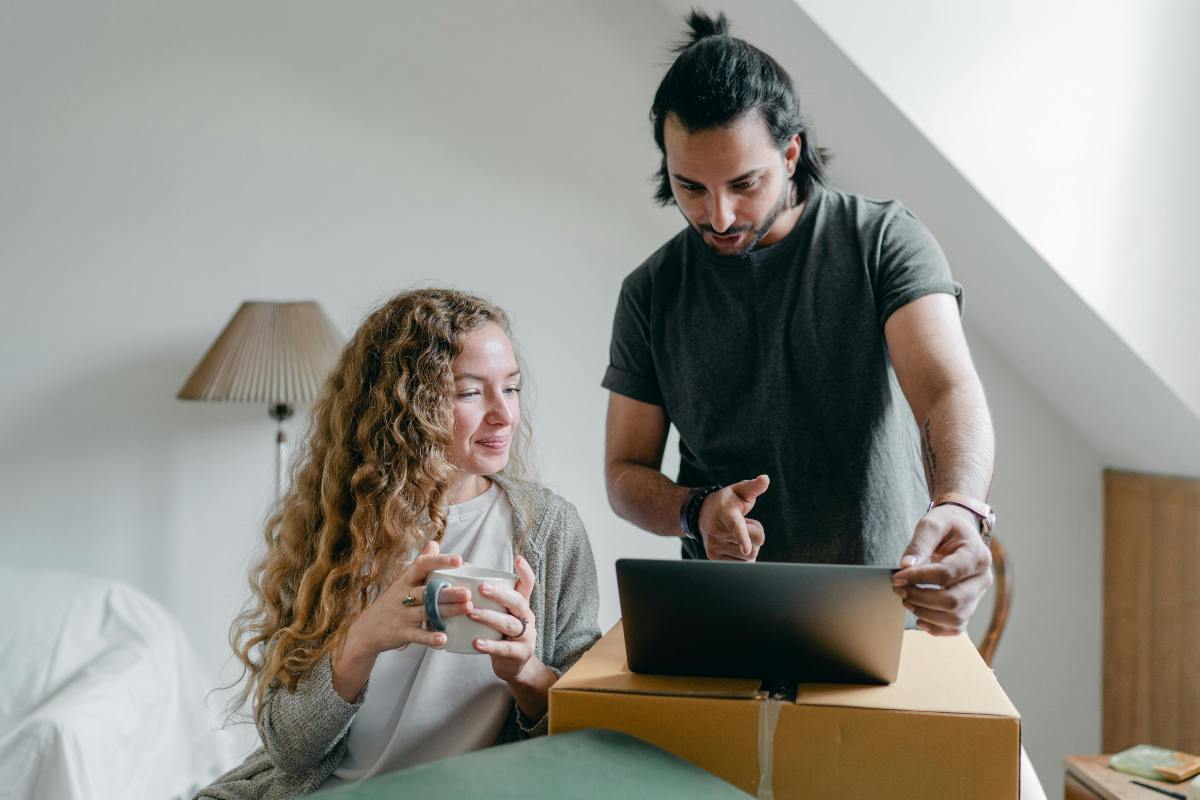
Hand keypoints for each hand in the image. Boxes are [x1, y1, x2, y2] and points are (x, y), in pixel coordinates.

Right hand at [347, 541, 472, 655]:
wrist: (366, 630)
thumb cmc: (391, 603)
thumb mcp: (403, 581)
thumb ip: (420, 564)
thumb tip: (434, 543)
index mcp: (406, 580)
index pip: (422, 565)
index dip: (440, 561)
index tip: (459, 559)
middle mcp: (404, 596)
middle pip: (427, 591)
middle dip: (448, 592)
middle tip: (468, 592)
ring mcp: (403, 615)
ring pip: (427, 612)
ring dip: (448, 611)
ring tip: (467, 608)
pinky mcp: (402, 633)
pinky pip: (418, 636)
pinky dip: (430, 638)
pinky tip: (444, 638)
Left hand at [469, 554, 539, 680]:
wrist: (512, 666)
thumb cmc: (500, 633)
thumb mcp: (498, 613)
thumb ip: (486, 595)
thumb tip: (464, 566)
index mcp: (521, 605)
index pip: (528, 584)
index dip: (525, 571)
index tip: (517, 558)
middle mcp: (527, 617)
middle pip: (518, 602)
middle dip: (500, 594)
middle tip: (481, 588)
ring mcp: (526, 636)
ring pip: (510, 624)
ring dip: (490, 617)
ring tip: (471, 612)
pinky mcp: (520, 654)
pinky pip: (505, 648)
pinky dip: (490, 645)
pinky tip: (475, 642)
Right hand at [696, 475, 768, 560]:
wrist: (702, 513)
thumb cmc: (728, 501)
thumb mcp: (740, 490)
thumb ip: (754, 486)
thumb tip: (765, 478)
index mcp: (726, 513)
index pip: (736, 526)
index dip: (743, 537)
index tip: (746, 548)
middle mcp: (717, 531)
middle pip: (754, 543)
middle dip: (756, 535)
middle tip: (745, 525)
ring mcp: (714, 545)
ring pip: (749, 556)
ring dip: (749, 547)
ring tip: (736, 534)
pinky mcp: (713, 557)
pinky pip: (741, 564)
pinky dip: (743, 556)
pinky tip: (733, 545)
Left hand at [892, 504, 992, 634]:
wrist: (960, 531)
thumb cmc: (946, 526)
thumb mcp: (932, 524)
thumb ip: (919, 543)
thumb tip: (906, 566)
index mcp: (978, 556)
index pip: (946, 574)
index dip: (919, 578)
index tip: (897, 576)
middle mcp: (983, 578)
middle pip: (953, 600)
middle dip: (921, 598)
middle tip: (898, 589)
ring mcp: (978, 595)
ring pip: (955, 617)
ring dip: (926, 613)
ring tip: (905, 600)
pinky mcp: (970, 606)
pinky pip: (957, 627)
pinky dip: (937, 628)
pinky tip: (919, 619)